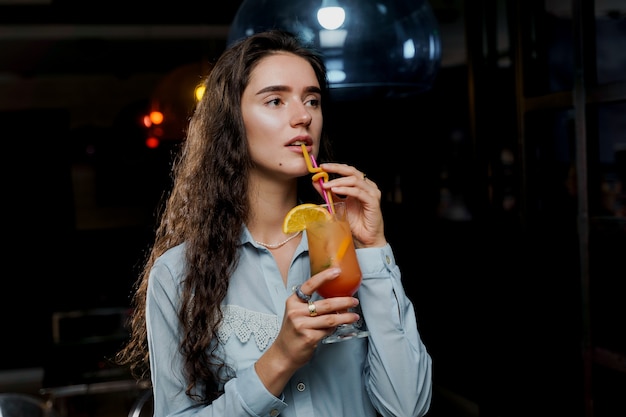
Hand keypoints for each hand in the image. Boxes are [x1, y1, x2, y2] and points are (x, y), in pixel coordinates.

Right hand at [254, 268, 358, 395]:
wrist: (283, 353)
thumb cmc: (293, 331)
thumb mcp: (297, 314)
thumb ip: (311, 305)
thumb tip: (336, 299)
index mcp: (293, 302)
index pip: (309, 285)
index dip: (324, 277)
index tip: (336, 271)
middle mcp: (296, 312)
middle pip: (326, 304)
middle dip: (344, 302)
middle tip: (354, 301)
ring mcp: (302, 325)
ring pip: (330, 319)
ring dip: (345, 317)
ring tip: (354, 316)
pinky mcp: (309, 338)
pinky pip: (328, 330)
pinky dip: (335, 328)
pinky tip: (340, 327)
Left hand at [316, 162, 386, 247]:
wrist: (365, 239)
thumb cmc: (355, 223)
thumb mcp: (337, 205)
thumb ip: (328, 193)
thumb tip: (316, 182)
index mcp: (360, 186)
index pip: (348, 171)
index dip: (335, 167)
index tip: (321, 167)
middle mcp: (367, 187)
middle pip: (352, 171)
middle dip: (336, 169)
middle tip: (323, 169)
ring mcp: (372, 193)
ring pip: (355, 180)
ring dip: (339, 181)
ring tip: (327, 185)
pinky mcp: (373, 202)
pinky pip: (358, 192)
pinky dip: (346, 190)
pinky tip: (336, 190)